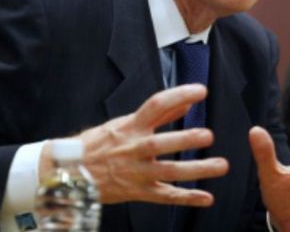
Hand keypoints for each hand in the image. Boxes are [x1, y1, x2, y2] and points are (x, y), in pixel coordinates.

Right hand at [40, 84, 228, 206]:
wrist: (68, 173)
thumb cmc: (96, 145)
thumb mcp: (123, 123)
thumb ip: (158, 114)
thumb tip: (186, 103)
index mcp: (131, 126)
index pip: (157, 105)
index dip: (179, 95)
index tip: (201, 91)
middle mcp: (135, 148)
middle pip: (162, 143)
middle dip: (185, 139)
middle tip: (208, 136)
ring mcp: (137, 171)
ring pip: (169, 171)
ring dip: (197, 169)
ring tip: (221, 166)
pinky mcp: (138, 191)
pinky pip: (165, 195)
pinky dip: (187, 198)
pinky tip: (206, 197)